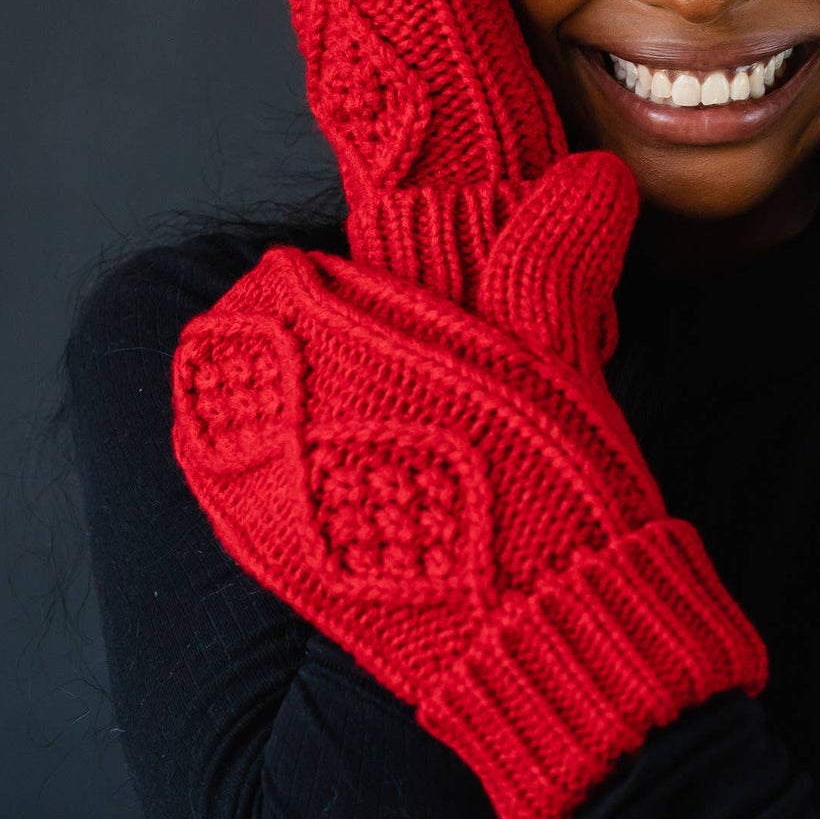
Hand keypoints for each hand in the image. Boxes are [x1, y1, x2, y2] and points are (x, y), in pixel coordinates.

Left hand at [171, 153, 770, 818]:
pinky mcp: (274, 562)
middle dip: (285, 342)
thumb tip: (595, 174)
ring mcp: (264, 496)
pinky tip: (303, 478)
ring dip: (263, 403)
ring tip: (327, 414)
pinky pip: (230, 493)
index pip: (280, 284)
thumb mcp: (558, 365)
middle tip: (346, 354)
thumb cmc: (552, 497)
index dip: (322, 284)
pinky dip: (256, 471)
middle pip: (240, 349)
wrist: (541, 644)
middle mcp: (279, 414)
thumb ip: (553, 261)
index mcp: (338, 347)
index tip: (359, 295)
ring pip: (224, 418)